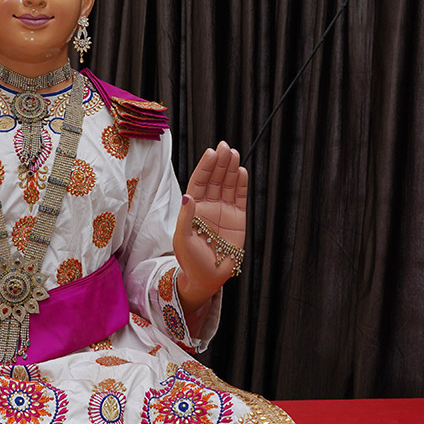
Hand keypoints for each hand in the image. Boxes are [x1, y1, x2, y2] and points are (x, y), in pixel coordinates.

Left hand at [173, 141, 247, 316]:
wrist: (208, 277)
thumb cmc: (190, 260)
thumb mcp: (182, 240)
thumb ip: (186, 217)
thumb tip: (187, 195)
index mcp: (193, 208)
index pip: (199, 182)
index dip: (205, 167)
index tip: (211, 153)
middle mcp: (208, 205)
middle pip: (214, 179)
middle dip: (219, 162)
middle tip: (224, 146)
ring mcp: (224, 210)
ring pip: (227, 184)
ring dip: (230, 169)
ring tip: (234, 154)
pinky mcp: (238, 218)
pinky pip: (240, 198)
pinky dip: (241, 185)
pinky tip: (241, 171)